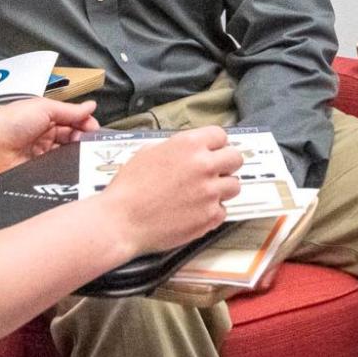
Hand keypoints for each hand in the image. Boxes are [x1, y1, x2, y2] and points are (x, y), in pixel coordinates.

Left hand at [0, 98, 99, 176]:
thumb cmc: (9, 122)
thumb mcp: (43, 108)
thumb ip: (70, 110)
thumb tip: (91, 106)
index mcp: (47, 116)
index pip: (74, 119)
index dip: (86, 124)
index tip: (95, 130)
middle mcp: (46, 133)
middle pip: (74, 137)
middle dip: (84, 139)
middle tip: (90, 143)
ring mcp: (43, 152)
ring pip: (68, 154)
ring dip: (76, 153)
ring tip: (83, 154)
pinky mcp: (39, 169)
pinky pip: (58, 168)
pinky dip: (67, 167)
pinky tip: (73, 166)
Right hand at [98, 127, 243, 255]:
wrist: (121, 220)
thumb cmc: (129, 187)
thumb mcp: (148, 152)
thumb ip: (175, 148)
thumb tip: (187, 150)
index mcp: (189, 145)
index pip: (220, 135)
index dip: (215, 144)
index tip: (212, 151)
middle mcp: (204, 166)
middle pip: (236, 158)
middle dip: (226, 164)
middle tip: (214, 172)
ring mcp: (210, 192)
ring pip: (234, 186)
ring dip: (222, 188)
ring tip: (203, 194)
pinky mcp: (210, 216)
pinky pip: (223, 210)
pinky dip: (212, 211)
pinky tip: (195, 211)